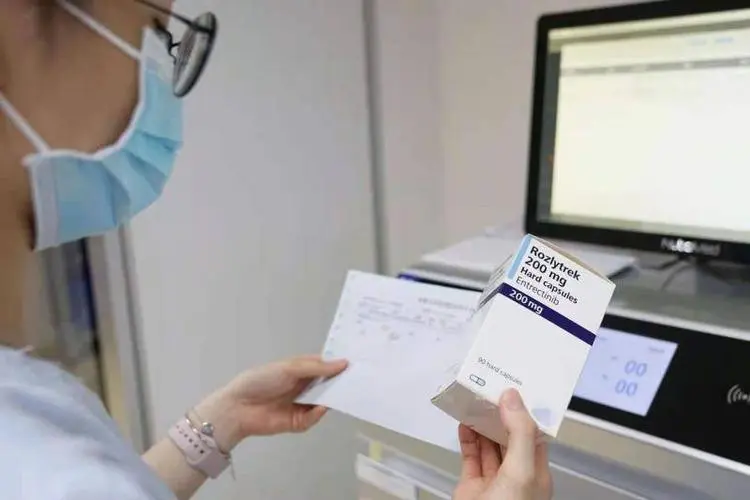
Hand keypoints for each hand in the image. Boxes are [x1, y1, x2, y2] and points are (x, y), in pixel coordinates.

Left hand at [193, 355, 347, 451]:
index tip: (358, 362)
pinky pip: (314, 417)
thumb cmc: (261, 381)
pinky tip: (323, 406)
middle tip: (360, 379)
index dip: (339, 365)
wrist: (238, 407)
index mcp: (301, 370)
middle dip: (340, 382)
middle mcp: (304, 386)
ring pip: (324, 401)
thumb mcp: (289, 368)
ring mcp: (303, 404)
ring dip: (334, 397)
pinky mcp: (299, 422)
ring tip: (349, 391)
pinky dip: (319, 412)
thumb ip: (317, 367)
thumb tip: (343, 363)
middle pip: (328, 384)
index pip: (325, 366)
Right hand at [453, 390, 551, 499]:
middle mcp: (516, 476)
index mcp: (536, 472)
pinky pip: (469, 456)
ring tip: (475, 401)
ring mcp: (492, 480)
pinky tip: (463, 423)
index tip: (514, 388)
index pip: (534, 433)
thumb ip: (519, 433)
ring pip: (488, 444)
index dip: (525, 410)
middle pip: (509, 436)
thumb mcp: (522, 470)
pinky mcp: (471, 485)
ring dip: (482, 423)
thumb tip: (512, 398)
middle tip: (491, 389)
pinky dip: (466, 438)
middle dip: (500, 413)